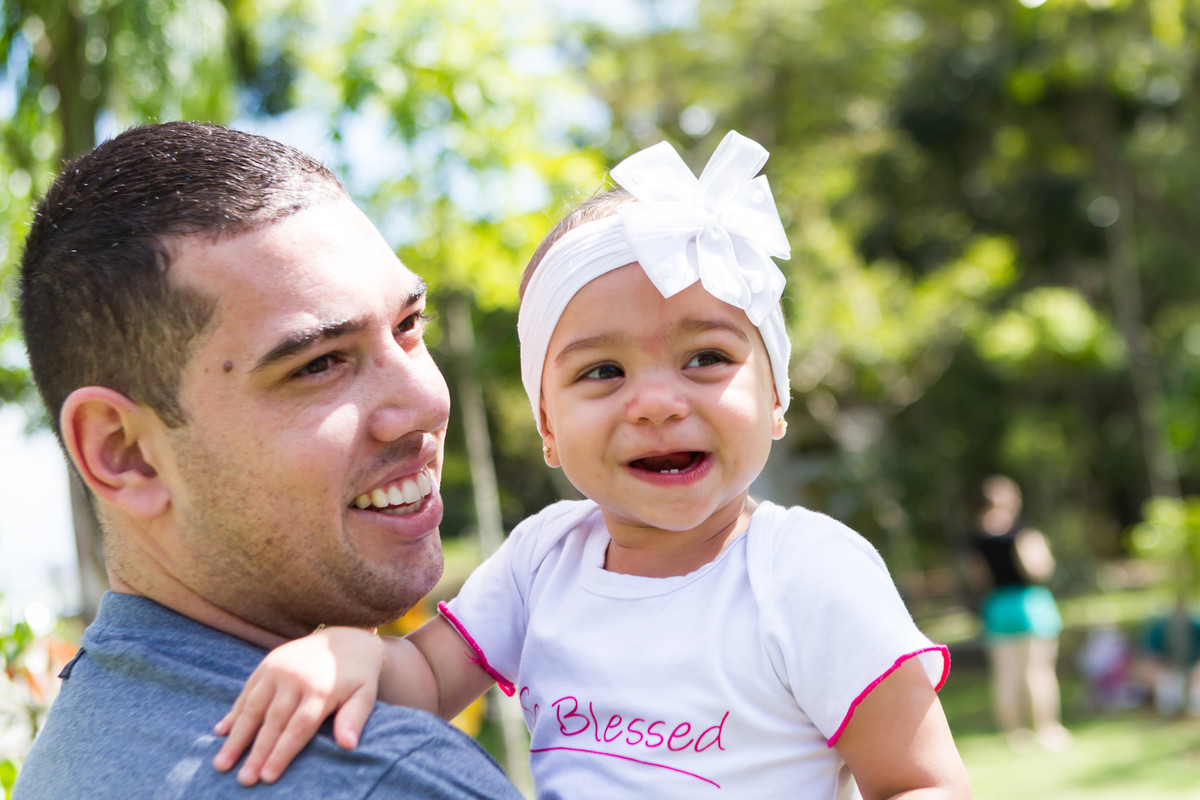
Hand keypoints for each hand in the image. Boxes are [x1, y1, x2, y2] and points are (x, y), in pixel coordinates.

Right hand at [212, 626, 383, 785]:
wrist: (345, 639)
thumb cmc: (356, 676)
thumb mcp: (365, 694)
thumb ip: (354, 718)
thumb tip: (348, 746)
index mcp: (321, 689)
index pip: (298, 727)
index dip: (282, 753)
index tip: (268, 777)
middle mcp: (295, 678)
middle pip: (272, 721)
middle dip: (256, 753)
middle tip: (244, 780)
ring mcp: (278, 668)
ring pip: (253, 707)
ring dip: (236, 737)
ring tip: (222, 763)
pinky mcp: (267, 663)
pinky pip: (247, 691)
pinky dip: (233, 712)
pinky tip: (221, 732)